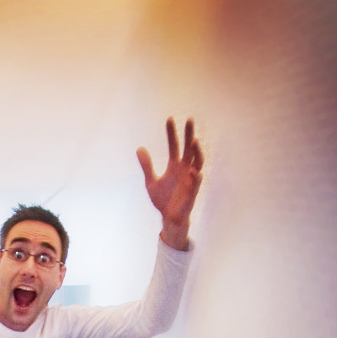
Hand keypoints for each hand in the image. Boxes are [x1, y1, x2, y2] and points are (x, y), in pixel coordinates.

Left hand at [137, 118, 203, 249]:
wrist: (168, 218)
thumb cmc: (162, 200)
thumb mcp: (151, 181)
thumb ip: (146, 166)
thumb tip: (139, 148)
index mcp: (175, 166)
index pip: (174, 145)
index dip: (172, 133)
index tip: (170, 119)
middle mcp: (184, 169)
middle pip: (189, 149)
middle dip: (189, 135)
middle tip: (189, 120)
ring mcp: (190, 180)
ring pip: (197, 162)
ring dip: (197, 152)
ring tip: (194, 142)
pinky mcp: (192, 192)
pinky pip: (196, 183)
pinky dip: (196, 177)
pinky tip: (193, 171)